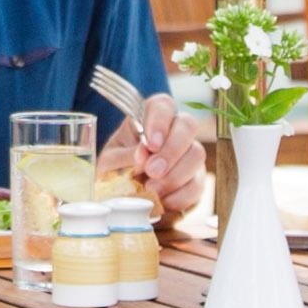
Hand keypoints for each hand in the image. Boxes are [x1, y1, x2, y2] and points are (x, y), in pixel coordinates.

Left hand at [117, 98, 208, 223]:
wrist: (122, 198)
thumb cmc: (116, 170)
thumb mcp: (110, 162)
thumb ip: (124, 156)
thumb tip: (143, 155)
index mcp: (150, 118)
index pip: (163, 105)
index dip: (160, 122)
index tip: (151, 144)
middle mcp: (175, 131)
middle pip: (188, 125)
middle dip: (171, 150)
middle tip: (152, 171)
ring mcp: (189, 154)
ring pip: (197, 154)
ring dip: (175, 175)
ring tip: (152, 190)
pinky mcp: (196, 180)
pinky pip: (198, 184)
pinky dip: (180, 196)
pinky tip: (163, 202)